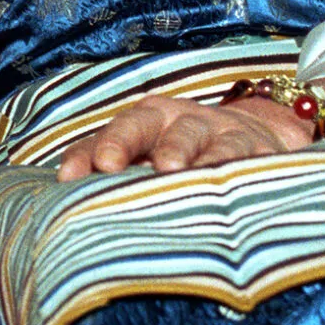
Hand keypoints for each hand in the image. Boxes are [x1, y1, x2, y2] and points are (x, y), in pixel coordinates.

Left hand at [54, 91, 313, 181]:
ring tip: (168, 170)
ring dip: (178, 150)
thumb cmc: (187, 153)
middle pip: (143, 123)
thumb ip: (112, 174)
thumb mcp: (153, 157)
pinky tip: (221, 182)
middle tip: (108, 165)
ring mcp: (216, 131)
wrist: (257, 136)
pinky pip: (239, 157)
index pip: (109, 134)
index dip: (87, 152)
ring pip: (191, 136)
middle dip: (123, 141)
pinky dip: (230, 167)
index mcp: (146, 120)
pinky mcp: (254, 149)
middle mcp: (177, 120)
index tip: (67, 178)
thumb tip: (68, 204)